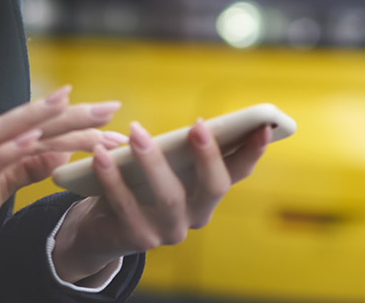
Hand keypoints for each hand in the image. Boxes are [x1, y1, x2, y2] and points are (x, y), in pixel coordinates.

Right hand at [0, 87, 123, 287]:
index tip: (108, 111)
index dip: (73, 117)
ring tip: (75, 107)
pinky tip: (33, 140)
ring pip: (10, 133)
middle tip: (111, 107)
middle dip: (72, 113)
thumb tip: (60, 151)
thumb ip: (24, 168)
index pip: (38, 127)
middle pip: (30, 122)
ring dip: (44, 120)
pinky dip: (10, 149)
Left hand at [49, 119, 270, 284]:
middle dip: (209, 155)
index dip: (252, 151)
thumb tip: (195, 126)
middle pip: (214, 187)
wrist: (101, 224)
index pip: (237, 171)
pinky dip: (114, 179)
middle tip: (198, 125)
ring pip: (170, 197)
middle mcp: (196, 215)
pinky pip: (127, 206)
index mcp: (207, 192)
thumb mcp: (161, 161)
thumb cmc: (137, 181)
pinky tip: (102, 156)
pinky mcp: (139, 239)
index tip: (263, 126)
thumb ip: (177, 147)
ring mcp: (169, 231)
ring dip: (153, 161)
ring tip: (137, 132)